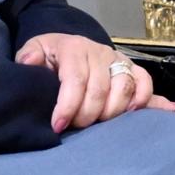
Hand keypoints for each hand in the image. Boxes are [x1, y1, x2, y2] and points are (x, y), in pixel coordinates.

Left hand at [18, 31, 156, 132]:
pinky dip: (143, 98)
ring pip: (124, 87)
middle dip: (87, 114)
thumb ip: (29, 56)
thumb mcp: (35, 50)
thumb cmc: (50, 55)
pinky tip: (133, 112)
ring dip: (112, 112)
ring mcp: (119, 60)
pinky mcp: (133, 68)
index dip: (68, 106)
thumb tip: (30, 62)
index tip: (58, 125)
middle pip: (100, 89)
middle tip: (76, 128)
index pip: (76, 79)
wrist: (70, 46)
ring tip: (98, 125)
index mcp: (75, 48)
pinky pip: (145, 82)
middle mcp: (100, 52)